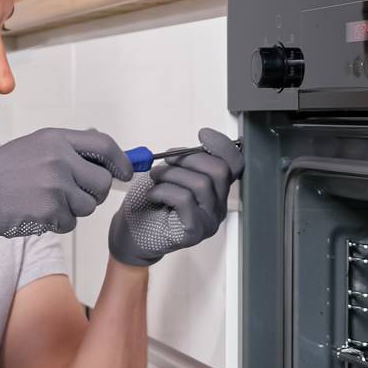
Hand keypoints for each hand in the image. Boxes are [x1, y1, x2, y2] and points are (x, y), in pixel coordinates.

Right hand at [0, 128, 133, 241]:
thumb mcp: (33, 147)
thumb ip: (67, 150)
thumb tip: (105, 157)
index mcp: (56, 139)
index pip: (105, 146)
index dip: (121, 162)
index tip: (125, 173)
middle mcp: (59, 159)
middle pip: (102, 182)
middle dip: (94, 193)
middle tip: (75, 195)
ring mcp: (55, 185)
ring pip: (88, 206)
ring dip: (73, 209)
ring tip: (46, 201)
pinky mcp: (49, 210)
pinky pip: (70, 222)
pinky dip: (58, 222)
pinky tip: (37, 213)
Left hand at [108, 128, 244, 265]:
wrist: (132, 233)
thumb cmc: (150, 203)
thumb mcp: (171, 174)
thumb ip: (187, 162)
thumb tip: (193, 147)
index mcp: (216, 190)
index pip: (235, 164)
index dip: (222, 146)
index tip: (203, 134)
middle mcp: (218, 206)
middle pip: (220, 171)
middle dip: (190, 158)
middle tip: (166, 161)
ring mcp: (209, 221)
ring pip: (201, 184)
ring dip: (172, 174)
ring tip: (155, 178)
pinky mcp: (195, 232)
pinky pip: (185, 200)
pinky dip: (164, 191)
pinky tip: (153, 195)